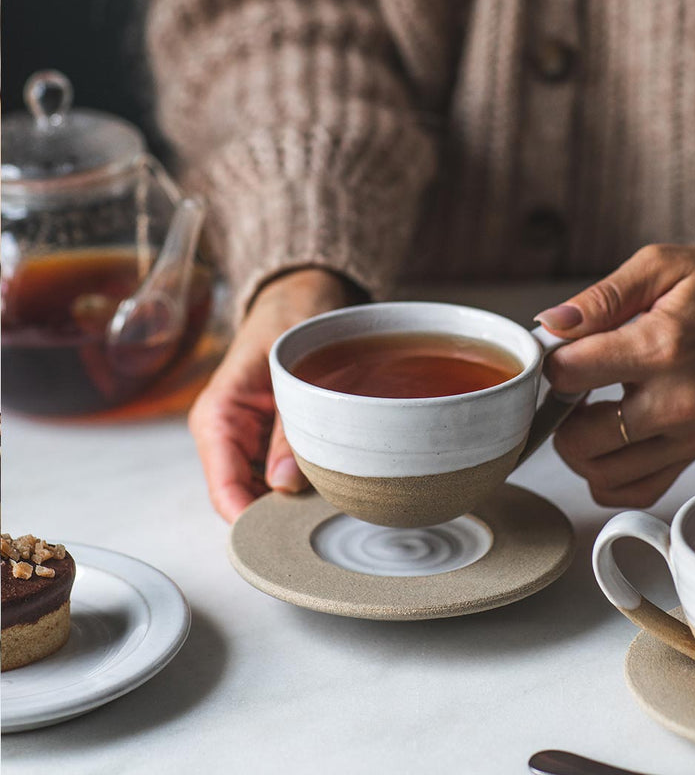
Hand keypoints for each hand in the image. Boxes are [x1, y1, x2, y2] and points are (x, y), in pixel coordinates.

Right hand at [189, 268, 358, 521]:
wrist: (299, 297)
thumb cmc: (290, 321)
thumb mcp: (291, 371)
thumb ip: (286, 429)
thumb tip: (284, 486)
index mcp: (218, 418)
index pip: (224, 490)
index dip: (250, 522)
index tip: (285, 540)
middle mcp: (226, 436)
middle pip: (244, 499)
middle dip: (278, 517)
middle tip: (324, 524)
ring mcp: (246, 440)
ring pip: (262, 493)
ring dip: (292, 503)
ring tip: (332, 505)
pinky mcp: (267, 439)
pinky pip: (278, 475)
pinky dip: (300, 485)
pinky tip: (329, 486)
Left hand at [537, 245, 694, 507]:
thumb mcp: (660, 266)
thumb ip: (601, 297)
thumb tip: (550, 323)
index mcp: (662, 347)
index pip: (570, 374)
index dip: (551, 360)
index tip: (560, 349)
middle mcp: (677, 401)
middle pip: (581, 439)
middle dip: (557, 412)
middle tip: (569, 385)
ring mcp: (687, 435)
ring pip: (603, 474)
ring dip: (578, 446)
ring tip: (586, 410)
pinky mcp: (693, 453)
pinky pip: (637, 491)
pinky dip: (607, 477)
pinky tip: (605, 441)